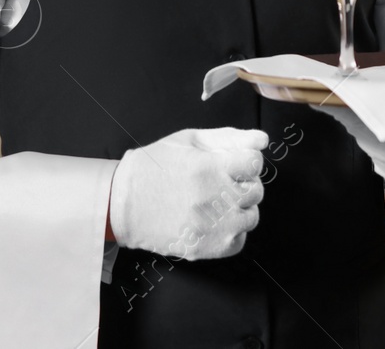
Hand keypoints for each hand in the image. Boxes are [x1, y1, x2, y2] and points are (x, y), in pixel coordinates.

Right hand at [108, 126, 267, 259]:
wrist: (122, 202)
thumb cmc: (153, 167)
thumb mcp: (188, 140)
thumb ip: (229, 137)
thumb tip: (262, 140)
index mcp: (211, 167)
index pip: (255, 163)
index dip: (246, 161)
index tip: (234, 163)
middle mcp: (215, 198)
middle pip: (256, 190)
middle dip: (243, 183)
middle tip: (221, 182)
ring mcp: (212, 226)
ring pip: (251, 217)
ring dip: (240, 208)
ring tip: (217, 202)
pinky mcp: (207, 248)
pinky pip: (239, 240)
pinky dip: (232, 231)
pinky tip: (214, 220)